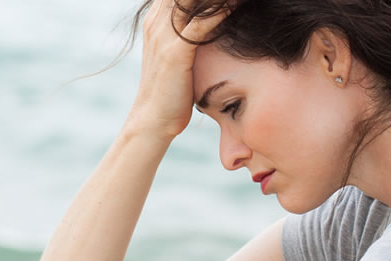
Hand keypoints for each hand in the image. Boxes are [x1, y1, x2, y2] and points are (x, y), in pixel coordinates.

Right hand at [126, 0, 229, 139]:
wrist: (153, 119)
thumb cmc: (169, 89)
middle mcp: (156, 23)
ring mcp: (163, 37)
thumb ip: (187, 34)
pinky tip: (238, 6)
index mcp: (155, 20)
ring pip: (193, 2)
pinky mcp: (175, 53)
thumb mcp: (174, 54)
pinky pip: (201, 24)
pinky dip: (221, 12)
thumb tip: (211, 25)